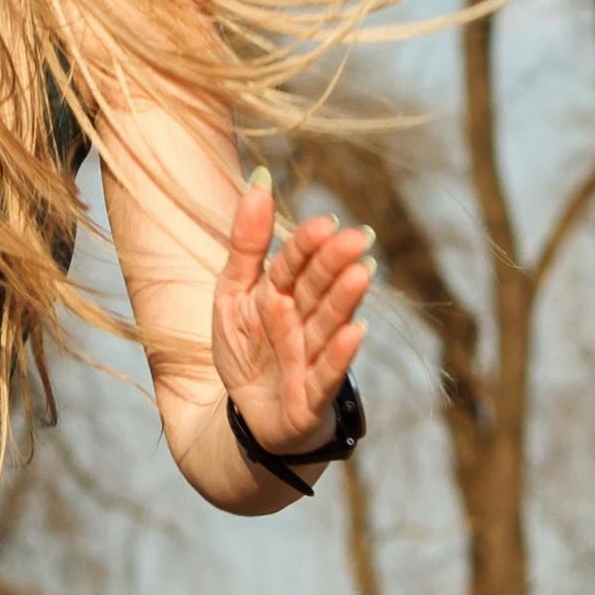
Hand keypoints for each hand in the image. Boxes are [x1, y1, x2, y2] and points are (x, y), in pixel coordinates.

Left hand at [211, 178, 371, 465]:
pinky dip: (339, 355)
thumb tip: (259, 177)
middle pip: (316, 289)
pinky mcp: (312, 397)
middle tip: (357, 237)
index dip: (307, 245)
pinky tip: (356, 332)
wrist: (249, 416)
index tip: (325, 222)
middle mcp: (300, 322)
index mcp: (280, 294)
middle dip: (333, 264)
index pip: (294, 264)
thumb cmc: (248, 350)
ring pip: (326, 325)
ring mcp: (309, 359)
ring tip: (362, 273)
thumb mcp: (232, 294)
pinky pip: (325, 374)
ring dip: (343, 301)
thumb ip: (246, 242)